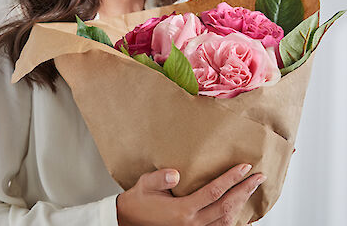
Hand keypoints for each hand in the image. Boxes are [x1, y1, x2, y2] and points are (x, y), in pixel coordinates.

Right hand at [116, 164, 265, 225]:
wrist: (130, 221)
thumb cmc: (139, 202)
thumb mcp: (145, 184)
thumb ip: (160, 178)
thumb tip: (175, 173)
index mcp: (183, 210)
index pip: (214, 192)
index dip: (231, 179)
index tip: (244, 167)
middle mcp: (193, 224)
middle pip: (226, 207)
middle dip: (245, 191)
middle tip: (259, 177)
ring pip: (227, 220)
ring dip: (242, 204)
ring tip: (252, 189)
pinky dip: (234, 221)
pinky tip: (242, 214)